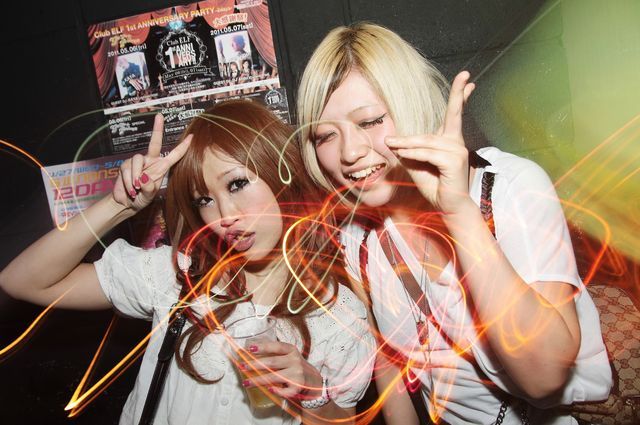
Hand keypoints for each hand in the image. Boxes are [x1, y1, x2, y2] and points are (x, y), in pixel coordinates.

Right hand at [112, 114, 191, 211]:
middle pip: (155, 143)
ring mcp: (138, 162)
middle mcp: (150, 161)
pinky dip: (128, 180)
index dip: (183, 147)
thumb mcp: (148, 196)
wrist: (125, 203)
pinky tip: (130, 188)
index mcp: (161, 168)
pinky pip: (128, 168)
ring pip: (137, 160)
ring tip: (135, 189)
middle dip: (157, 129)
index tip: (191, 137)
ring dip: (135, 177)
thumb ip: (148, 188)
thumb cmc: (141, 198)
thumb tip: (144, 178)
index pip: (174, 155)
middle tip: (159, 116)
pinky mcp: (126, 165)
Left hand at [239, 341, 323, 400]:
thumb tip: (251, 353)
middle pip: (272, 362)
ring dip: (257, 380)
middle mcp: (295, 360)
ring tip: (246, 383)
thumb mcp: (289, 356)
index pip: (277, 346)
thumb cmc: (296, 367)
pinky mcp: (298, 387)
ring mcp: (297, 374)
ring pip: (273, 377)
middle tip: (242, 367)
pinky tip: (269, 390)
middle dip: (254, 365)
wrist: (314, 381)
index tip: (250, 348)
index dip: (263, 347)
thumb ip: (276, 354)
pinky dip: (275, 391)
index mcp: (292, 350)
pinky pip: (283, 391)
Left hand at [385, 71, 474, 213]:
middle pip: (444, 121)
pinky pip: (428, 153)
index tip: (468, 79)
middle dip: (447, 104)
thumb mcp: (417, 165)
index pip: (456, 113)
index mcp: (450, 140)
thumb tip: (392, 141)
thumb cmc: (434, 186)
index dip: (461, 95)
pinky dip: (413, 154)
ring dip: (407, 145)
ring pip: (426, 142)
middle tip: (449, 88)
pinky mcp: (453, 161)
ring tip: (391, 145)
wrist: (448, 207)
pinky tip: (402, 154)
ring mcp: (457, 150)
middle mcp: (456, 142)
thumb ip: (409, 151)